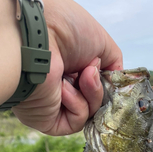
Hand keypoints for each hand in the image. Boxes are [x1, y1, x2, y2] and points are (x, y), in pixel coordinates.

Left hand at [13, 0, 122, 135]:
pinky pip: (75, 122)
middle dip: (98, 86)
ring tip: (81, 76)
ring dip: (91, 94)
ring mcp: (53, 104)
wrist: (36, 39)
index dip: (105, 82)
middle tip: (89, 70)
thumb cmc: (63, 29)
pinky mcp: (47, 121)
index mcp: (69, 66)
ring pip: (89, 113)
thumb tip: (116, 80)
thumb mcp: (100, 40)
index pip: (95, 84)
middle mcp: (59, 85)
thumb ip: (113, 62)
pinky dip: (77, 105)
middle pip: (95, 101)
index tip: (109, 73)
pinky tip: (63, 88)